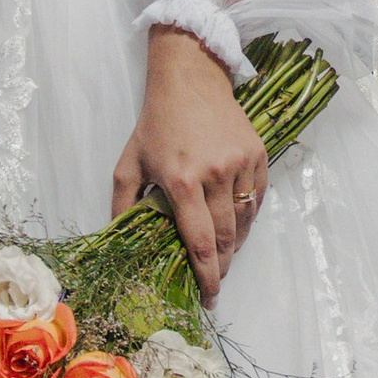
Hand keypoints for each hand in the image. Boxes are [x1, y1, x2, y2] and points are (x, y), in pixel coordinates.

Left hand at [112, 29, 267, 302]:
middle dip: (222, 267)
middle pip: (226, 237)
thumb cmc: (156, 123)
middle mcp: (216, 174)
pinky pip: (257, 198)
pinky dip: (248, 218)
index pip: (199, 240)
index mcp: (182, 181)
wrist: (191, 80)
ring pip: (245, 221)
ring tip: (225, 258)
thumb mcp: (129, 162)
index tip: (208, 297)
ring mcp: (241, 164)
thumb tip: (118, 239)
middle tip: (216, 283)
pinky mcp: (258, 155)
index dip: (206, 275)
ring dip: (236, 245)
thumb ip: (123, 204)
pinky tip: (237, 227)